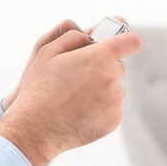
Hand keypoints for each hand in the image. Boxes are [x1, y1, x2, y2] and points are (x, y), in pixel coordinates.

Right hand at [0, 20, 141, 165]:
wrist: (35, 129)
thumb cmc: (39, 89)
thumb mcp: (47, 52)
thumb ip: (74, 36)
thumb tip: (91, 36)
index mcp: (99, 58)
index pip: (130, 41)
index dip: (125, 39)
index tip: (120, 43)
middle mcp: (112, 78)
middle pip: (118, 65)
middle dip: (102, 66)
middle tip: (78, 75)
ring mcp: (115, 101)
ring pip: (115, 87)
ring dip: (101, 88)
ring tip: (74, 96)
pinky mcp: (114, 120)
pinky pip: (112, 107)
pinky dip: (100, 107)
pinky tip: (79, 110)